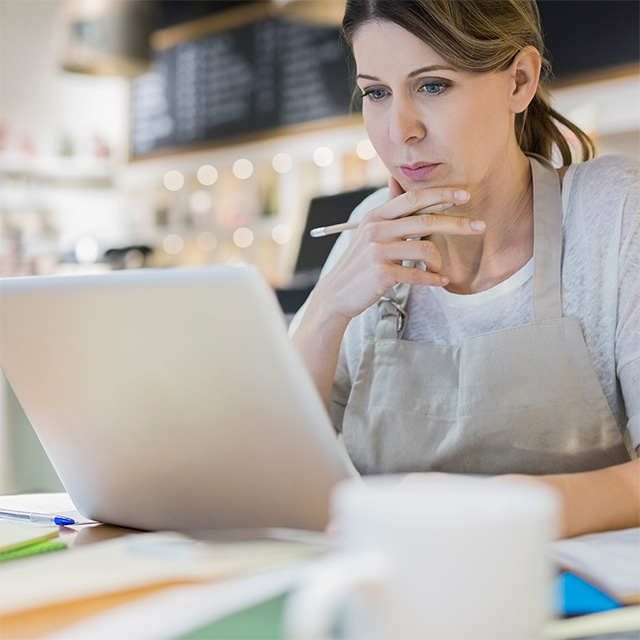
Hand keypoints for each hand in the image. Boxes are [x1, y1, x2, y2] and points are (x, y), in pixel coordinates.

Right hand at [316, 176, 485, 319]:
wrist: (337, 294)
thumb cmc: (360, 264)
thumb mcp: (370, 232)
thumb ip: (388, 211)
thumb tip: (396, 180)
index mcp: (377, 216)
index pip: (413, 198)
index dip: (441, 195)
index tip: (465, 195)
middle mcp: (376, 229)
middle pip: (425, 220)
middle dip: (457, 223)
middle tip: (480, 226)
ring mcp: (378, 251)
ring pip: (425, 248)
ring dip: (440, 262)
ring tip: (442, 270)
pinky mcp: (382, 273)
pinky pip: (418, 274)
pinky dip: (433, 279)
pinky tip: (441, 281)